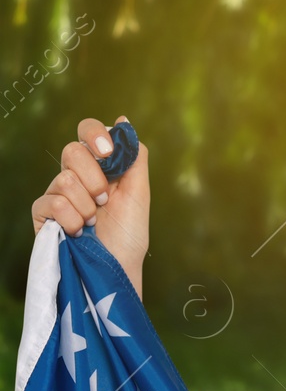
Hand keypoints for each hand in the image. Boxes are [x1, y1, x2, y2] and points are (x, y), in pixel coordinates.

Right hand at [31, 115, 149, 295]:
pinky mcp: (42, 214)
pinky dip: (72, 220)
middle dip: (95, 179)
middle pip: (72, 151)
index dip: (94, 135)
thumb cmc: (129, 235)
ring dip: (86, 206)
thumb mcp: (139, 194)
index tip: (108, 153)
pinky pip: (52, 202)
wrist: (116, 270)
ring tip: (93, 223)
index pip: (87, 132)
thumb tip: (124, 121)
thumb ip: (133, 158)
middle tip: (105, 201)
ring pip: (64, 179)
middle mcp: (76, 176)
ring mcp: (57, 194)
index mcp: (100, 167)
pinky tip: (79, 232)